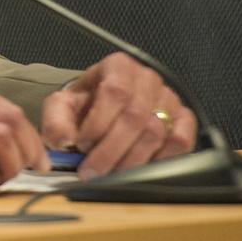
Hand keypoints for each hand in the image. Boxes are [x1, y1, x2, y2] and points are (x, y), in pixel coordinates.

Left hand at [41, 52, 196, 179]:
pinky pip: (181, 141)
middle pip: (135, 117)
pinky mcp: (184, 119)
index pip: (115, 92)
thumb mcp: (62, 106)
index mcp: (118, 66)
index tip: (82, 145)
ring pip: (157, 132)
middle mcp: (147, 78)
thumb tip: (63, 140)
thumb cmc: (86, 105)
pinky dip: (161, 160)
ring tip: (110, 175)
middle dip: (111, 150)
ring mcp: (169, 98)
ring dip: (131, 161)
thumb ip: (56, 120)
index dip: (99, 123)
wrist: (103, 109)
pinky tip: (140, 171)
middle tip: (93, 171)